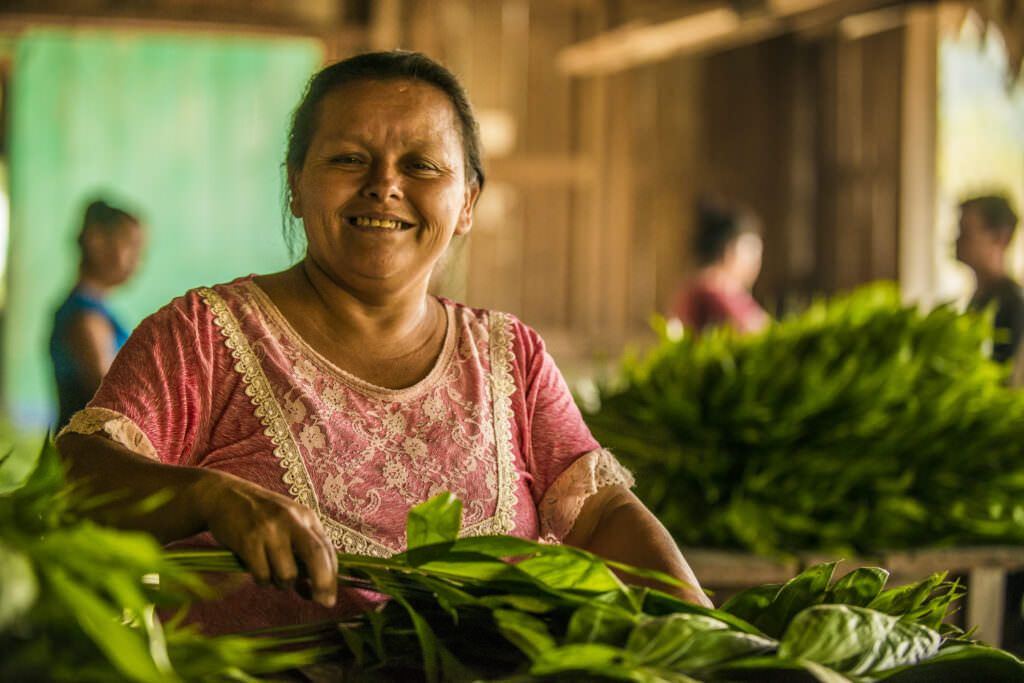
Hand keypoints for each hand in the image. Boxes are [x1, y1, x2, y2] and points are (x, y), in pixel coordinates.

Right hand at [191, 470, 337, 606]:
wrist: (225, 496)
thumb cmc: (262, 517)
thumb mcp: (290, 523)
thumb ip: (305, 549)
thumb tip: (316, 587)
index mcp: (306, 517)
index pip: (327, 549)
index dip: (332, 577)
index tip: (329, 598)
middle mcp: (291, 521)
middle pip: (315, 556)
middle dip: (323, 583)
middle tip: (322, 602)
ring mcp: (270, 530)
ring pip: (287, 573)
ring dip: (283, 584)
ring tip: (273, 575)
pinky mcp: (248, 540)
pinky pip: (262, 575)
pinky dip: (262, 581)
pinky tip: (257, 570)